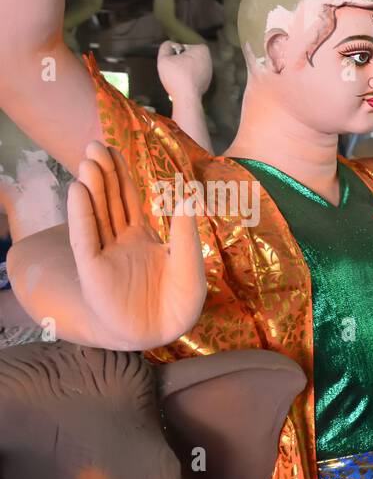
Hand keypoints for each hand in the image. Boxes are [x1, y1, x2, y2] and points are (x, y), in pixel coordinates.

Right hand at [66, 142, 205, 348]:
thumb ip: (186, 233)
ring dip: (92, 188)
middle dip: (103, 174)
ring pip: (96, 214)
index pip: (129, 200)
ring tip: (88, 161)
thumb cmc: (177, 304)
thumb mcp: (190, 265)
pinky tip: (78, 191)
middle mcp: (120, 242)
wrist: (162, 334)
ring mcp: (105, 254)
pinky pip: (85, 237)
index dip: (122, 176)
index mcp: (143, 238)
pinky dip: (82, 214)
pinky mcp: (93, 270)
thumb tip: (187, 194)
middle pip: (109, 201)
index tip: (115, 149)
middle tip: (94, 144)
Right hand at [157, 41, 212, 100]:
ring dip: (184, 69)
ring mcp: (209, 73)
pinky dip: (188, 78)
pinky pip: (194, 76)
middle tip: (174, 66)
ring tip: (177, 75)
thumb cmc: (176, 76)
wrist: (186, 97)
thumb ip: (165, 47)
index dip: (178, 50)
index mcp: (202, 51)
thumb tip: (169, 44)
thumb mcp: (164, 58)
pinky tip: (182, 83)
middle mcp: (209, 61)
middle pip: (190, 56)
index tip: (173, 57)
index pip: (187, 45)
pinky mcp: (206, 83)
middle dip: (181, 60)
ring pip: (192, 67)